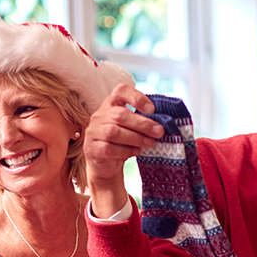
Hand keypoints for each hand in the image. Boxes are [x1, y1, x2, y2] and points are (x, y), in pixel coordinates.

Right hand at [84, 85, 165, 217]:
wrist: (106, 164)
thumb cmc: (122, 142)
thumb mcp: (131, 128)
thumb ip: (142, 120)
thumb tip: (163, 122)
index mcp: (111, 104)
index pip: (120, 91)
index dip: (136, 97)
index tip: (152, 109)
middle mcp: (100, 115)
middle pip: (120, 115)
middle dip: (142, 124)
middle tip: (159, 131)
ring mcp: (93, 132)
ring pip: (114, 132)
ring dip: (135, 138)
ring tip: (149, 143)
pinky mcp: (92, 148)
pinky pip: (108, 148)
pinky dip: (125, 151)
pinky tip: (135, 152)